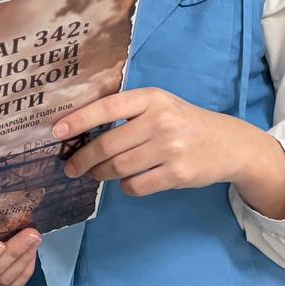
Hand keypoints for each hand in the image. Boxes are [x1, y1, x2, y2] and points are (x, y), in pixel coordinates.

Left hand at [54, 88, 284, 215]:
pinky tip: (128, 181)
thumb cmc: (183, 122)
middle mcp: (160, 120)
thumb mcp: (159, 106)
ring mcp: (170, 148)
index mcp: (151, 98)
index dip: (79, 119)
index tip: (57, 131)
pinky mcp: (177, 174)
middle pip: (108, 145)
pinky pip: (136, 186)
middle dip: (83, 159)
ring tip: (94, 174)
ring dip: (101, 174)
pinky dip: (126, 187)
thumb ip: (127, 112)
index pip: (107, 106)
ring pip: (119, 168)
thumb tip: (81, 131)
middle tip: (70, 167)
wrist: (228, 144)